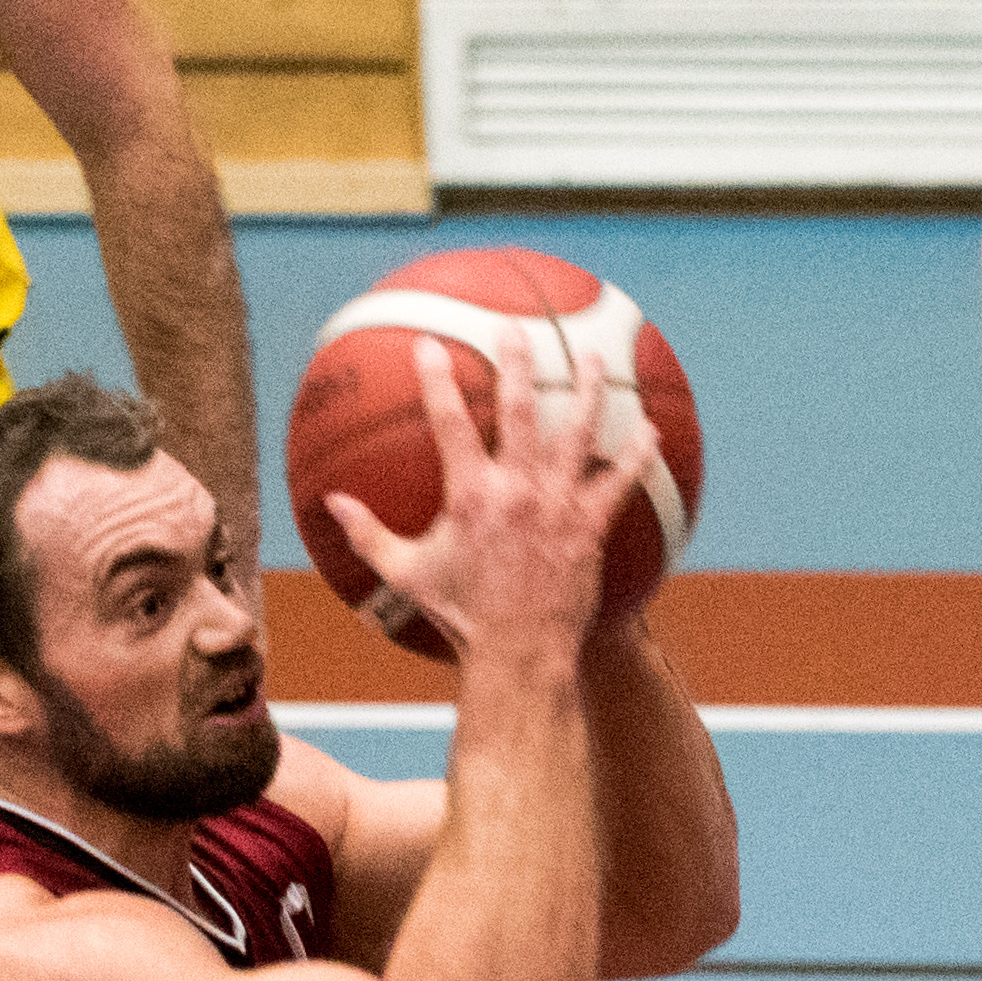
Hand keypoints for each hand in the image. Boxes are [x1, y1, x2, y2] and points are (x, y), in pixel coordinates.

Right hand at [324, 322, 628, 664]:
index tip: (428, 345)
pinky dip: (635, 454)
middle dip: (517, 361)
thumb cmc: (462, 614)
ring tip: (594, 359)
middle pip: (520, 408)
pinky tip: (650, 429)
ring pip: (577, 432)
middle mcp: (517, 489)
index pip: (449, 422)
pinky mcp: (589, 525)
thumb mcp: (406, 574)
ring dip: (587, 390)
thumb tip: (331, 503)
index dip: (436, 379)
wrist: (518, 651)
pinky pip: (619, 481)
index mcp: (471, 494)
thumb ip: (368, 534)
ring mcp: (558, 504)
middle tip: (516, 328)